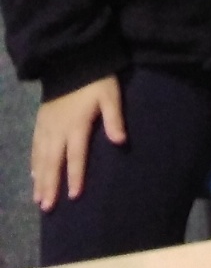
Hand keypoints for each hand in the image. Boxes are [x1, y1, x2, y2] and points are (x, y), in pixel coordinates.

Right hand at [31, 77, 125, 211]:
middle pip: (52, 162)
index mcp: (76, 125)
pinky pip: (34, 146)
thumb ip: (114, 118)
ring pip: (40, 157)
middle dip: (50, 185)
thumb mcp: (110, 95)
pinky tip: (33, 174)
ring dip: (39, 178)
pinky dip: (33, 162)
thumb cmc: (95, 79)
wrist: (70, 59)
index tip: (73, 196)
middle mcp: (57, 129)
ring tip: (38, 198)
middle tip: (47, 207)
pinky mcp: (40, 120)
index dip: (75, 176)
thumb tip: (121, 142)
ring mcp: (46, 125)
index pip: (75, 156)